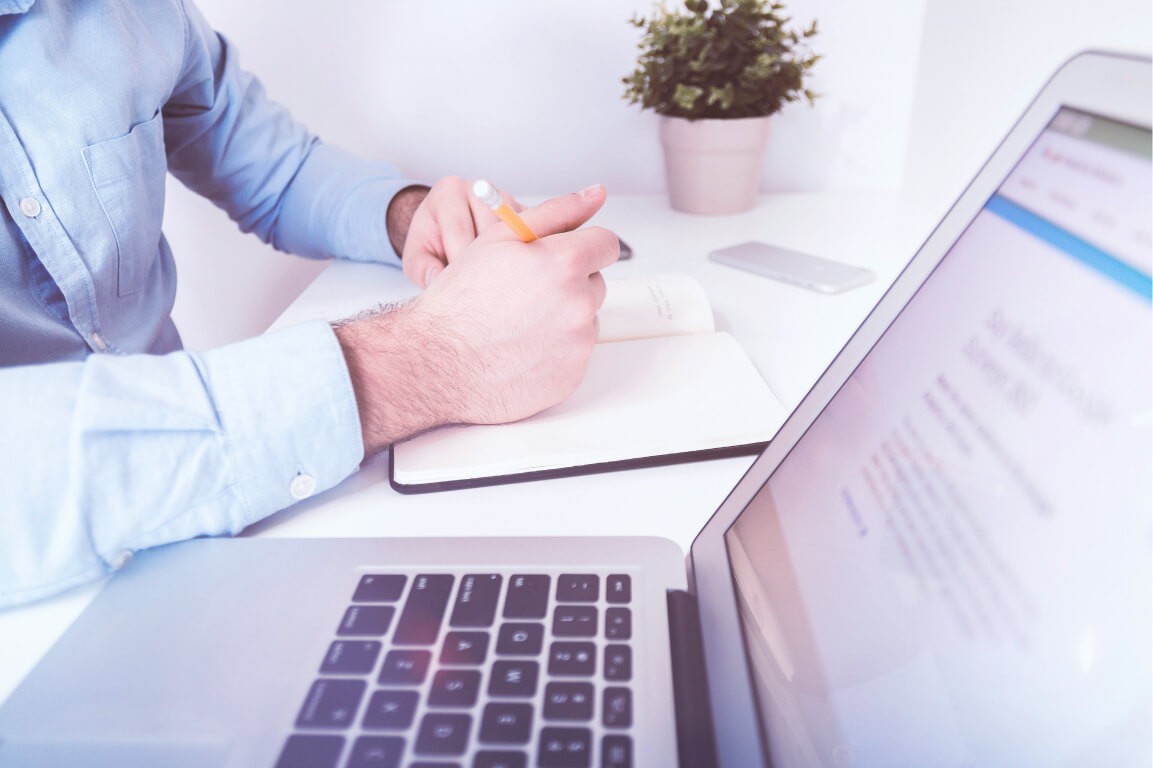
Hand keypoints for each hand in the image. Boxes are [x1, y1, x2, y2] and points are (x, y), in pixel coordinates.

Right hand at [337, 184, 617, 454]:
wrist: (438, 362)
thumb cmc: (461, 300)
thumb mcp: (500, 238)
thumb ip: (556, 211)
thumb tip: (595, 194)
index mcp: (565, 263)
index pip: (605, 244)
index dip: (582, 247)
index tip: (564, 255)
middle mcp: (578, 304)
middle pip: (595, 283)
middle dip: (569, 283)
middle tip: (526, 292)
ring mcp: (578, 344)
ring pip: (585, 319)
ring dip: (562, 317)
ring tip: (518, 322)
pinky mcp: (572, 375)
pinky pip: (575, 353)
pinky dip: (555, 350)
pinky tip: (520, 348)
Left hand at [397, 176, 521, 288]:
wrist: (447, 230)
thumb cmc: (431, 243)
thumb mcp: (416, 257)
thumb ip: (422, 269)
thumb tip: (437, 279)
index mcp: (448, 191)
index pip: (459, 228)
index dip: (460, 261)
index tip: (459, 285)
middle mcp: (479, 188)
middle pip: (490, 230)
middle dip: (484, 262)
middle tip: (479, 287)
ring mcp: (505, 198)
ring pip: (513, 234)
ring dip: (505, 260)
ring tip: (493, 280)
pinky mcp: (525, 211)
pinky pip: (530, 236)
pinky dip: (522, 255)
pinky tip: (509, 271)